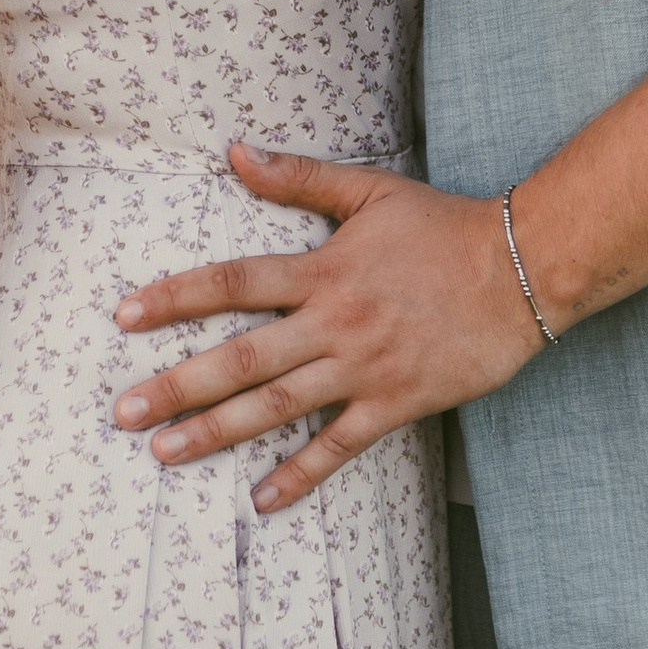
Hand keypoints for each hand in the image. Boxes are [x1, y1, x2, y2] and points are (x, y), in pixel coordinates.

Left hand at [111, 143, 549, 512]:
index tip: (124, 316)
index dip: (176, 297)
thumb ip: (299, 177)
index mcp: (323, 269)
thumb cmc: (445, 227)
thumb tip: (235, 150)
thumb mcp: (370, 191)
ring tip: (165, 453)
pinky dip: (300, 474)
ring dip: (217, 432)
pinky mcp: (396, 403)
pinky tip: (262, 498)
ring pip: (277, 406)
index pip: (233, 283)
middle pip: (241, 358)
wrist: (524, 269)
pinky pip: (339, 446)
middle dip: (177, 385)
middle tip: (123, 412)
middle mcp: (334, 323)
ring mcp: (363, 368)